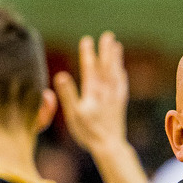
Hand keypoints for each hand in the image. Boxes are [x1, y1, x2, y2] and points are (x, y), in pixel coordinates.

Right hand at [54, 33, 130, 155]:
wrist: (110, 146)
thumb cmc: (88, 132)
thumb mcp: (74, 114)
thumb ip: (68, 94)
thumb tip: (60, 75)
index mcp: (93, 92)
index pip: (90, 68)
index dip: (88, 53)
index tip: (87, 39)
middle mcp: (106, 91)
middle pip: (106, 66)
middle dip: (106, 50)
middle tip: (108, 35)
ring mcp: (115, 97)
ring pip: (116, 73)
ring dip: (116, 59)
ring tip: (117, 45)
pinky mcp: (120, 104)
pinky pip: (122, 85)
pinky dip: (121, 75)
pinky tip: (122, 71)